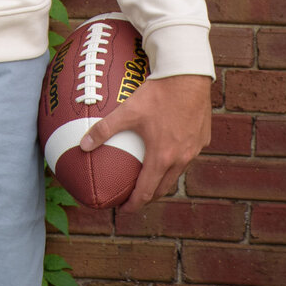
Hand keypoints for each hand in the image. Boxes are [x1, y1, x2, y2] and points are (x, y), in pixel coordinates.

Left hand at [81, 72, 211, 213]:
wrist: (188, 76)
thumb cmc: (157, 94)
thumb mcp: (127, 111)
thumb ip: (104, 129)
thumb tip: (82, 145)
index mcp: (162, 157)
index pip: (146, 192)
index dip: (134, 204)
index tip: (123, 209)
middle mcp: (181, 158)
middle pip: (164, 187)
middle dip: (148, 196)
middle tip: (135, 196)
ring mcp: (195, 149)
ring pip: (178, 172)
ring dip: (163, 178)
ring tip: (150, 176)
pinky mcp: (203, 138)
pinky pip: (188, 155)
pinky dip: (177, 158)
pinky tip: (168, 148)